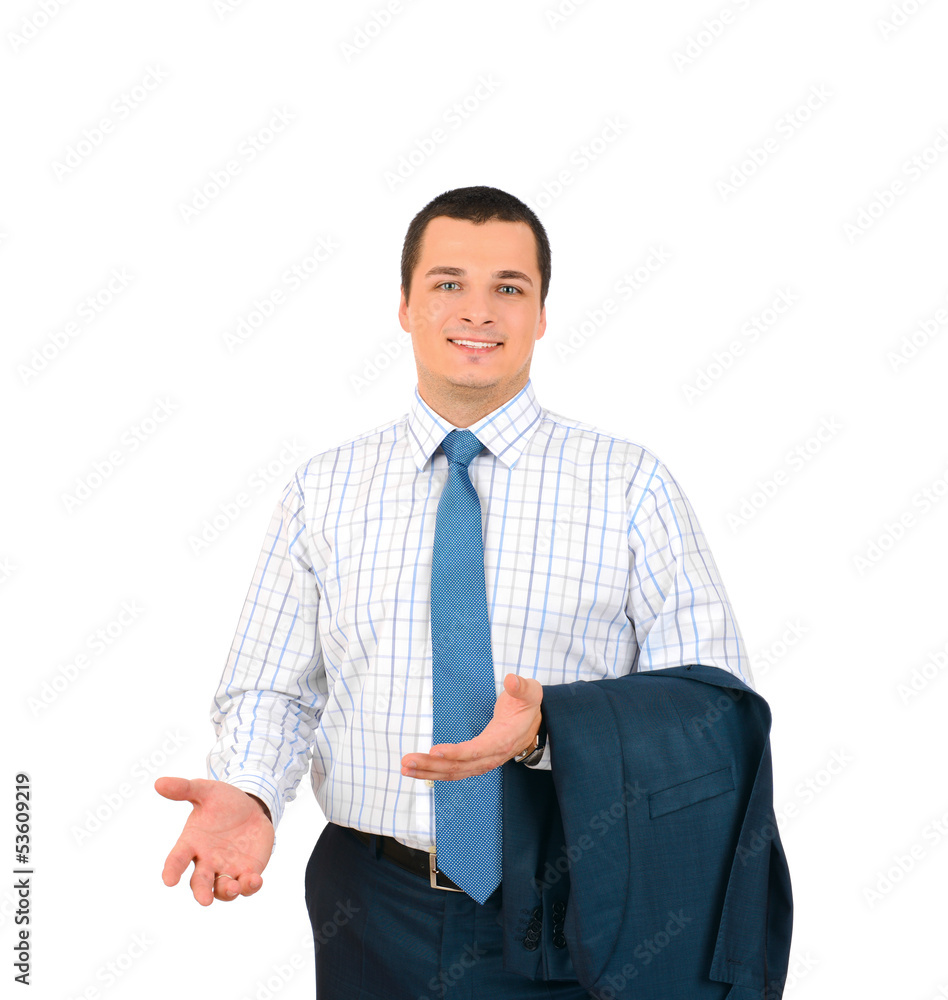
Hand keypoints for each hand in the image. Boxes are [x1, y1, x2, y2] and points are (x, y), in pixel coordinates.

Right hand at [155, 777, 273, 905]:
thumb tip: (159, 782)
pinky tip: (255, 880)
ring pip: (223, 889)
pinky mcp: (248, 870)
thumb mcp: (207, 790)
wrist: (251, 807)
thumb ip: (185, 788)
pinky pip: (247, 885)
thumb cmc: (223, 802)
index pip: (177, 859)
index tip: (168, 880)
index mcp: (192, 843)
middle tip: (205, 900)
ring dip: (227, 892)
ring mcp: (227, 868)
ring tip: (233, 888)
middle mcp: (207, 861)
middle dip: (201, 892)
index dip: (172, 870)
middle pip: (199, 883)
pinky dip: (250, 886)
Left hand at [401, 673, 541, 780]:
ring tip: (405, 767)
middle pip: (460, 766)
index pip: (478, 750)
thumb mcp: (530, 692)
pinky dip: (435, 771)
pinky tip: (418, 770)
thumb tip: (511, 679)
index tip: (434, 751)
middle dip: (432, 765)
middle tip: (408, 761)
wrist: (534, 724)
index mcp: (504, 740)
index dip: (456, 752)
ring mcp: (484, 761)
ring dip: (428, 771)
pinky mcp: (476, 761)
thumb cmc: (527, 706)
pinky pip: (454, 770)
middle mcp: (492, 755)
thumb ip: (521, 687)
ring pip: (454, 771)